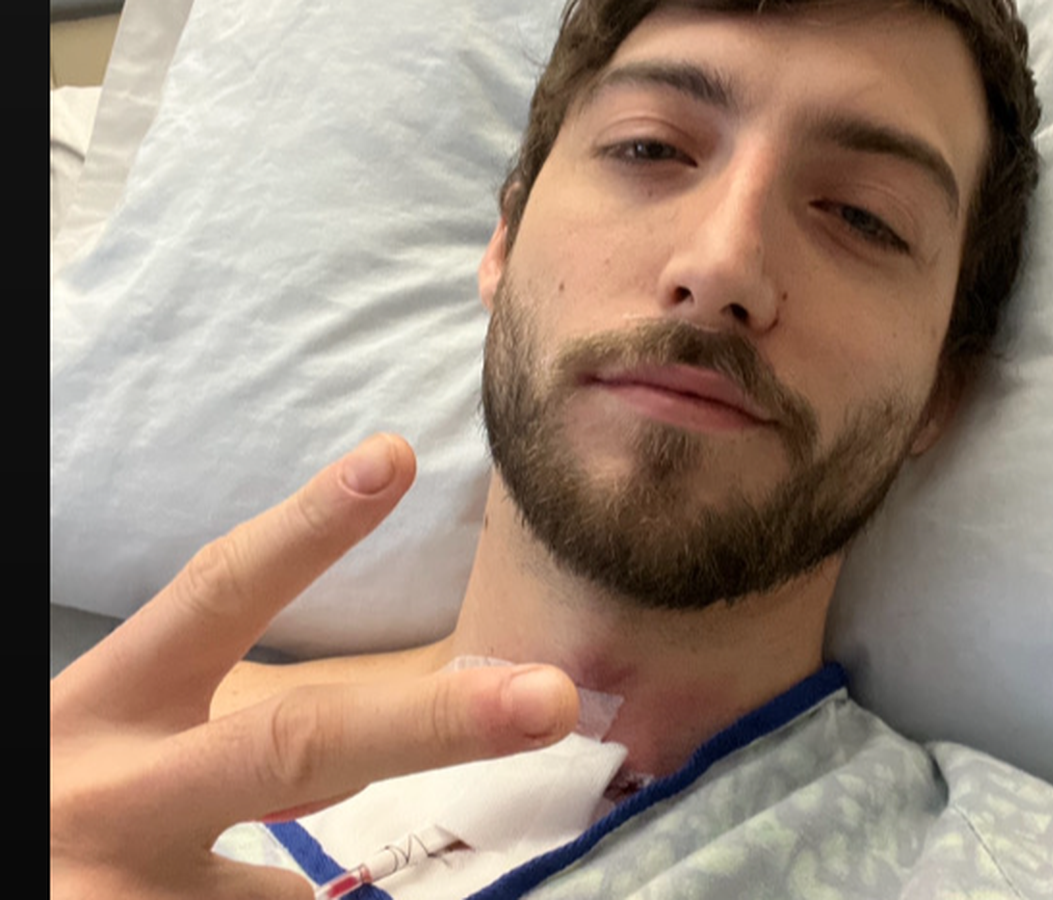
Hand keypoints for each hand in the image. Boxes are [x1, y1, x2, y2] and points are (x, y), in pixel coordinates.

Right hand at [50, 434, 578, 898]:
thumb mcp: (111, 748)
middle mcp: (118, 791)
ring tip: (234, 893)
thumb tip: (346, 776)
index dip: (308, 526)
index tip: (396, 457)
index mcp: (109, 706)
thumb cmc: (58, 807)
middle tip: (549, 698)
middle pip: (300, 746)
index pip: (216, 594)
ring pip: (287, 896)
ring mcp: (124, 892)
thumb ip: (219, 738)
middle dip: (436, 721)